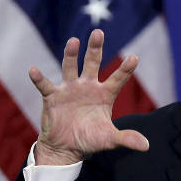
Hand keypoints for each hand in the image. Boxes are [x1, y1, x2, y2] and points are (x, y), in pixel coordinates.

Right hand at [29, 29, 149, 164]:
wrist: (65, 148)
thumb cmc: (89, 139)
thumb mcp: (109, 139)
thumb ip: (126, 138)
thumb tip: (146, 146)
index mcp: (105, 94)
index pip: (118, 78)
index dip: (125, 69)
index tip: (135, 58)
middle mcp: (88, 86)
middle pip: (93, 63)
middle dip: (95, 48)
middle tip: (98, 32)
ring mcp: (70, 89)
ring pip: (70, 68)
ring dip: (71, 55)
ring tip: (73, 41)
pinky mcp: (53, 96)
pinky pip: (45, 85)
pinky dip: (39, 78)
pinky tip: (33, 70)